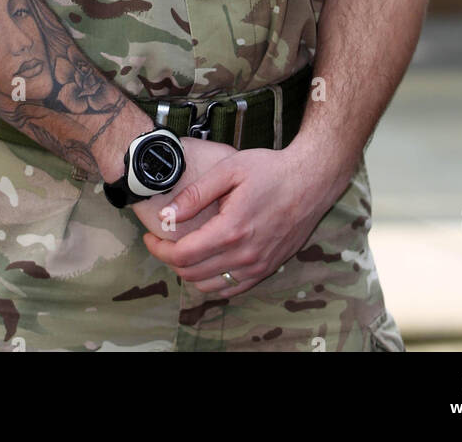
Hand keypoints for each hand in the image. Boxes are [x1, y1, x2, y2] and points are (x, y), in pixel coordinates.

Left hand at [140, 144, 346, 295]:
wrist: (311, 180)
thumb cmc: (271, 170)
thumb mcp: (229, 170)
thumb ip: (196, 194)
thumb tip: (166, 216)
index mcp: (232, 230)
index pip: (183, 255)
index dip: (159, 249)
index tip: (150, 237)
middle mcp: (245, 255)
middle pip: (192, 274)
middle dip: (170, 260)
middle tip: (163, 241)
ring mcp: (257, 266)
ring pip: (209, 287)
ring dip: (189, 273)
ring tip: (183, 250)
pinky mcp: (267, 269)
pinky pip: (231, 290)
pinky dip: (212, 283)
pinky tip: (207, 263)